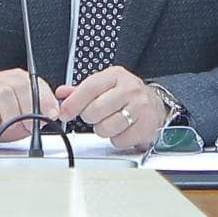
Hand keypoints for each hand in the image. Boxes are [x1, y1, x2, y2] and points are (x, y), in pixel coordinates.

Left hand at [56, 66, 173, 152]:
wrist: (156, 106)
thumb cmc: (127, 96)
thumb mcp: (105, 86)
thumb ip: (82, 90)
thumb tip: (61, 94)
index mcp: (116, 76)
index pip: (89, 88)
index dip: (73, 103)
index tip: (64, 113)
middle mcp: (130, 89)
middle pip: (95, 110)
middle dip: (89, 118)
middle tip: (95, 117)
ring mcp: (140, 108)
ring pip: (105, 127)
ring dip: (103, 130)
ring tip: (110, 123)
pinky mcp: (146, 127)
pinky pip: (119, 140)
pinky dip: (117, 139)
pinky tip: (122, 131)